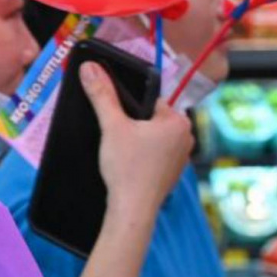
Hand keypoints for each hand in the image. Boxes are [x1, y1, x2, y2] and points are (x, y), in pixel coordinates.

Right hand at [85, 62, 194, 220]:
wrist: (132, 209)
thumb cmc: (127, 168)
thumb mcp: (111, 127)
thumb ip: (102, 95)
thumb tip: (89, 68)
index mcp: (178, 120)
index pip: (150, 102)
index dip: (129, 112)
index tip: (118, 125)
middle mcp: (187, 136)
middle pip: (152, 119)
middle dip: (135, 127)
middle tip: (120, 143)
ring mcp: (183, 156)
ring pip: (154, 138)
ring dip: (139, 142)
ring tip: (125, 157)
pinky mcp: (175, 172)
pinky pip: (158, 155)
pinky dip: (144, 158)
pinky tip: (132, 168)